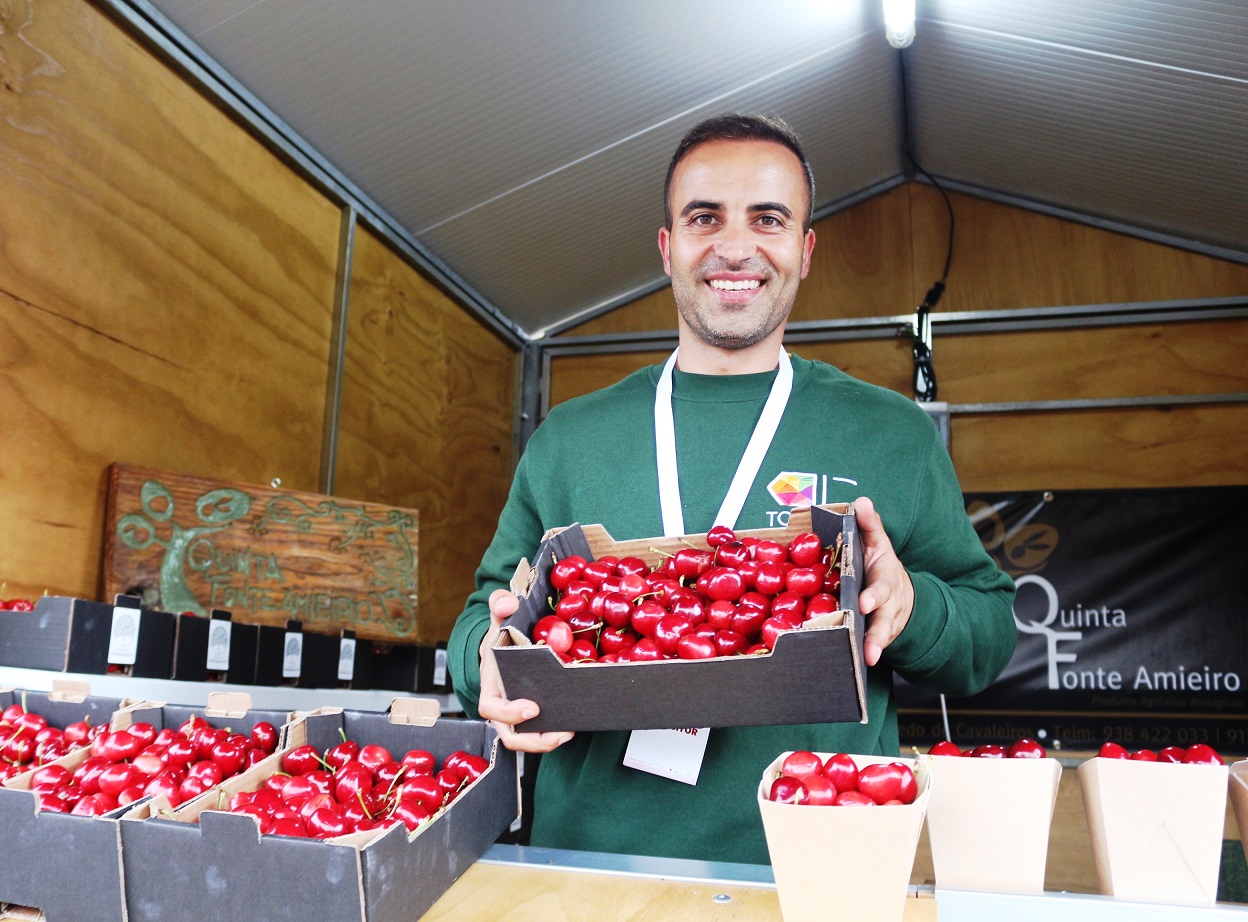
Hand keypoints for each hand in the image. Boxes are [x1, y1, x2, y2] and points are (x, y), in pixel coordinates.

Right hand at [477, 588, 574, 752]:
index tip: (531, 708)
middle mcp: (502, 706)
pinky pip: (540, 732)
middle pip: (510, 735)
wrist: (506, 647)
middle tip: (560, 732)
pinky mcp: (533, 717)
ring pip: (526, 739)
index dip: (509, 713)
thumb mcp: (499, 618)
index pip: (491, 708)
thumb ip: (500, 604)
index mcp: (491, 686)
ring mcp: (516, 715)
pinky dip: (554, 733)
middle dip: (533, 740)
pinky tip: (572, 726)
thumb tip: (507, 603)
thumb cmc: (501, 635)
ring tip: (569, 732)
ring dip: (547, 741)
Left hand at [853, 496, 914, 666]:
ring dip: (876, 647)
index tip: (865, 602)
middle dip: (879, 631)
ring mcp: (888, 622)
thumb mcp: (877, 543)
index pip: (881, 587)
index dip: (874, 595)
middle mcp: (890, 603)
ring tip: (869, 658)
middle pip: (886, 618)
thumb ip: (869, 525)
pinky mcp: (881, 637)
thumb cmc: (880, 565)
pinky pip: (875, 646)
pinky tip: (860, 663)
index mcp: (885, 578)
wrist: (903, 592)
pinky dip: (868, 654)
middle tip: (870, 644)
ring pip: (884, 636)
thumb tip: (861, 501)